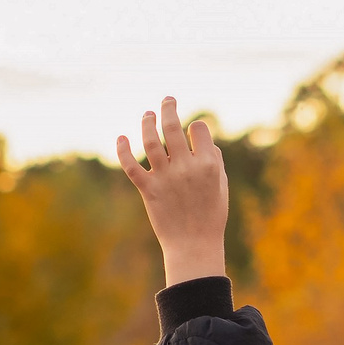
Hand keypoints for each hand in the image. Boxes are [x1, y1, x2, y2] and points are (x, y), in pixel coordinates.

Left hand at [116, 96, 230, 285]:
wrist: (194, 245)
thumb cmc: (211, 216)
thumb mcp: (222, 186)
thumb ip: (215, 160)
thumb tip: (205, 142)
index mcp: (208, 164)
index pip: (198, 129)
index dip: (195, 127)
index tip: (193, 134)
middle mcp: (185, 167)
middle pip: (173, 127)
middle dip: (169, 108)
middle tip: (167, 99)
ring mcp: (165, 177)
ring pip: (151, 141)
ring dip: (147, 122)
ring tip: (148, 113)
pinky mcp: (148, 189)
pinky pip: (131, 165)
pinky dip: (123, 149)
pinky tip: (121, 136)